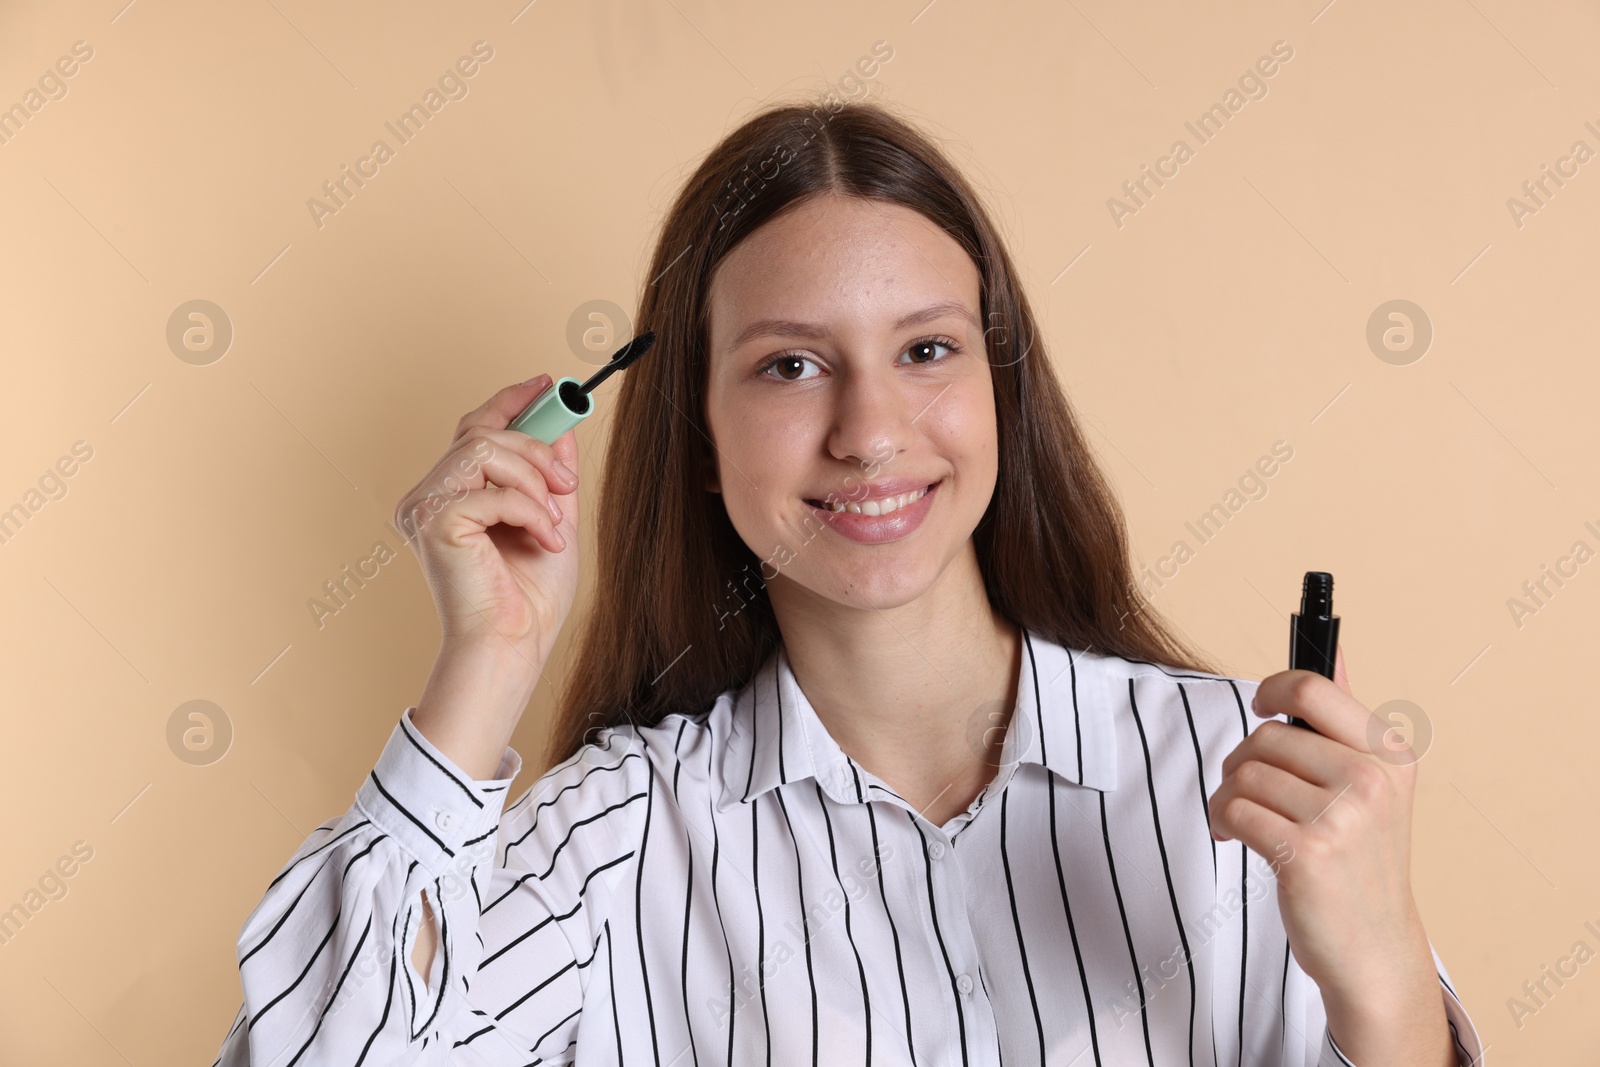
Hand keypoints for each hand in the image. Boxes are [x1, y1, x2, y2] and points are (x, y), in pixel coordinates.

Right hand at [393, 375, 580, 666]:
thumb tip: (561, 427)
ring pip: (485, 450)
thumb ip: (551, 475)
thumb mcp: (552, 519)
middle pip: (481, 432)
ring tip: (553, 521)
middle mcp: (428, 497)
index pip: (473, 430)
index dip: (509, 402)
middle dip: (535, 448)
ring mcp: (425, 507)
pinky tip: (544, 540)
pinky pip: (491, 489)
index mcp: (451, 496)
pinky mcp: (433, 522)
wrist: (514, 645)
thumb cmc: (528, 598)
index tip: (546, 386)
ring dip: (534, 480)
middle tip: (567, 484)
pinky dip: (529, 510)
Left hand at [1208, 649, 1451, 1065]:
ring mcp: (1342, 818)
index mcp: (1389, 754)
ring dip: (1227, 797)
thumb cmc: (1360, 862)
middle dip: (1241, 762)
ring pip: (1243, 774)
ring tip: (1243, 821)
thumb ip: (1345, 721)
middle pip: (1265, 737)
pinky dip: (1222, 822)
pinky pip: (1233, 809)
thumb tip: (1333, 650)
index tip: (1259, 708)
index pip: (1311, 687)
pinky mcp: (1308, 853)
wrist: (1374, 948)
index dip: (1271, 690)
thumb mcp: (1373, 787)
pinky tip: (1236, 839)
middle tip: (1248, 792)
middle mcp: (1371, 780)